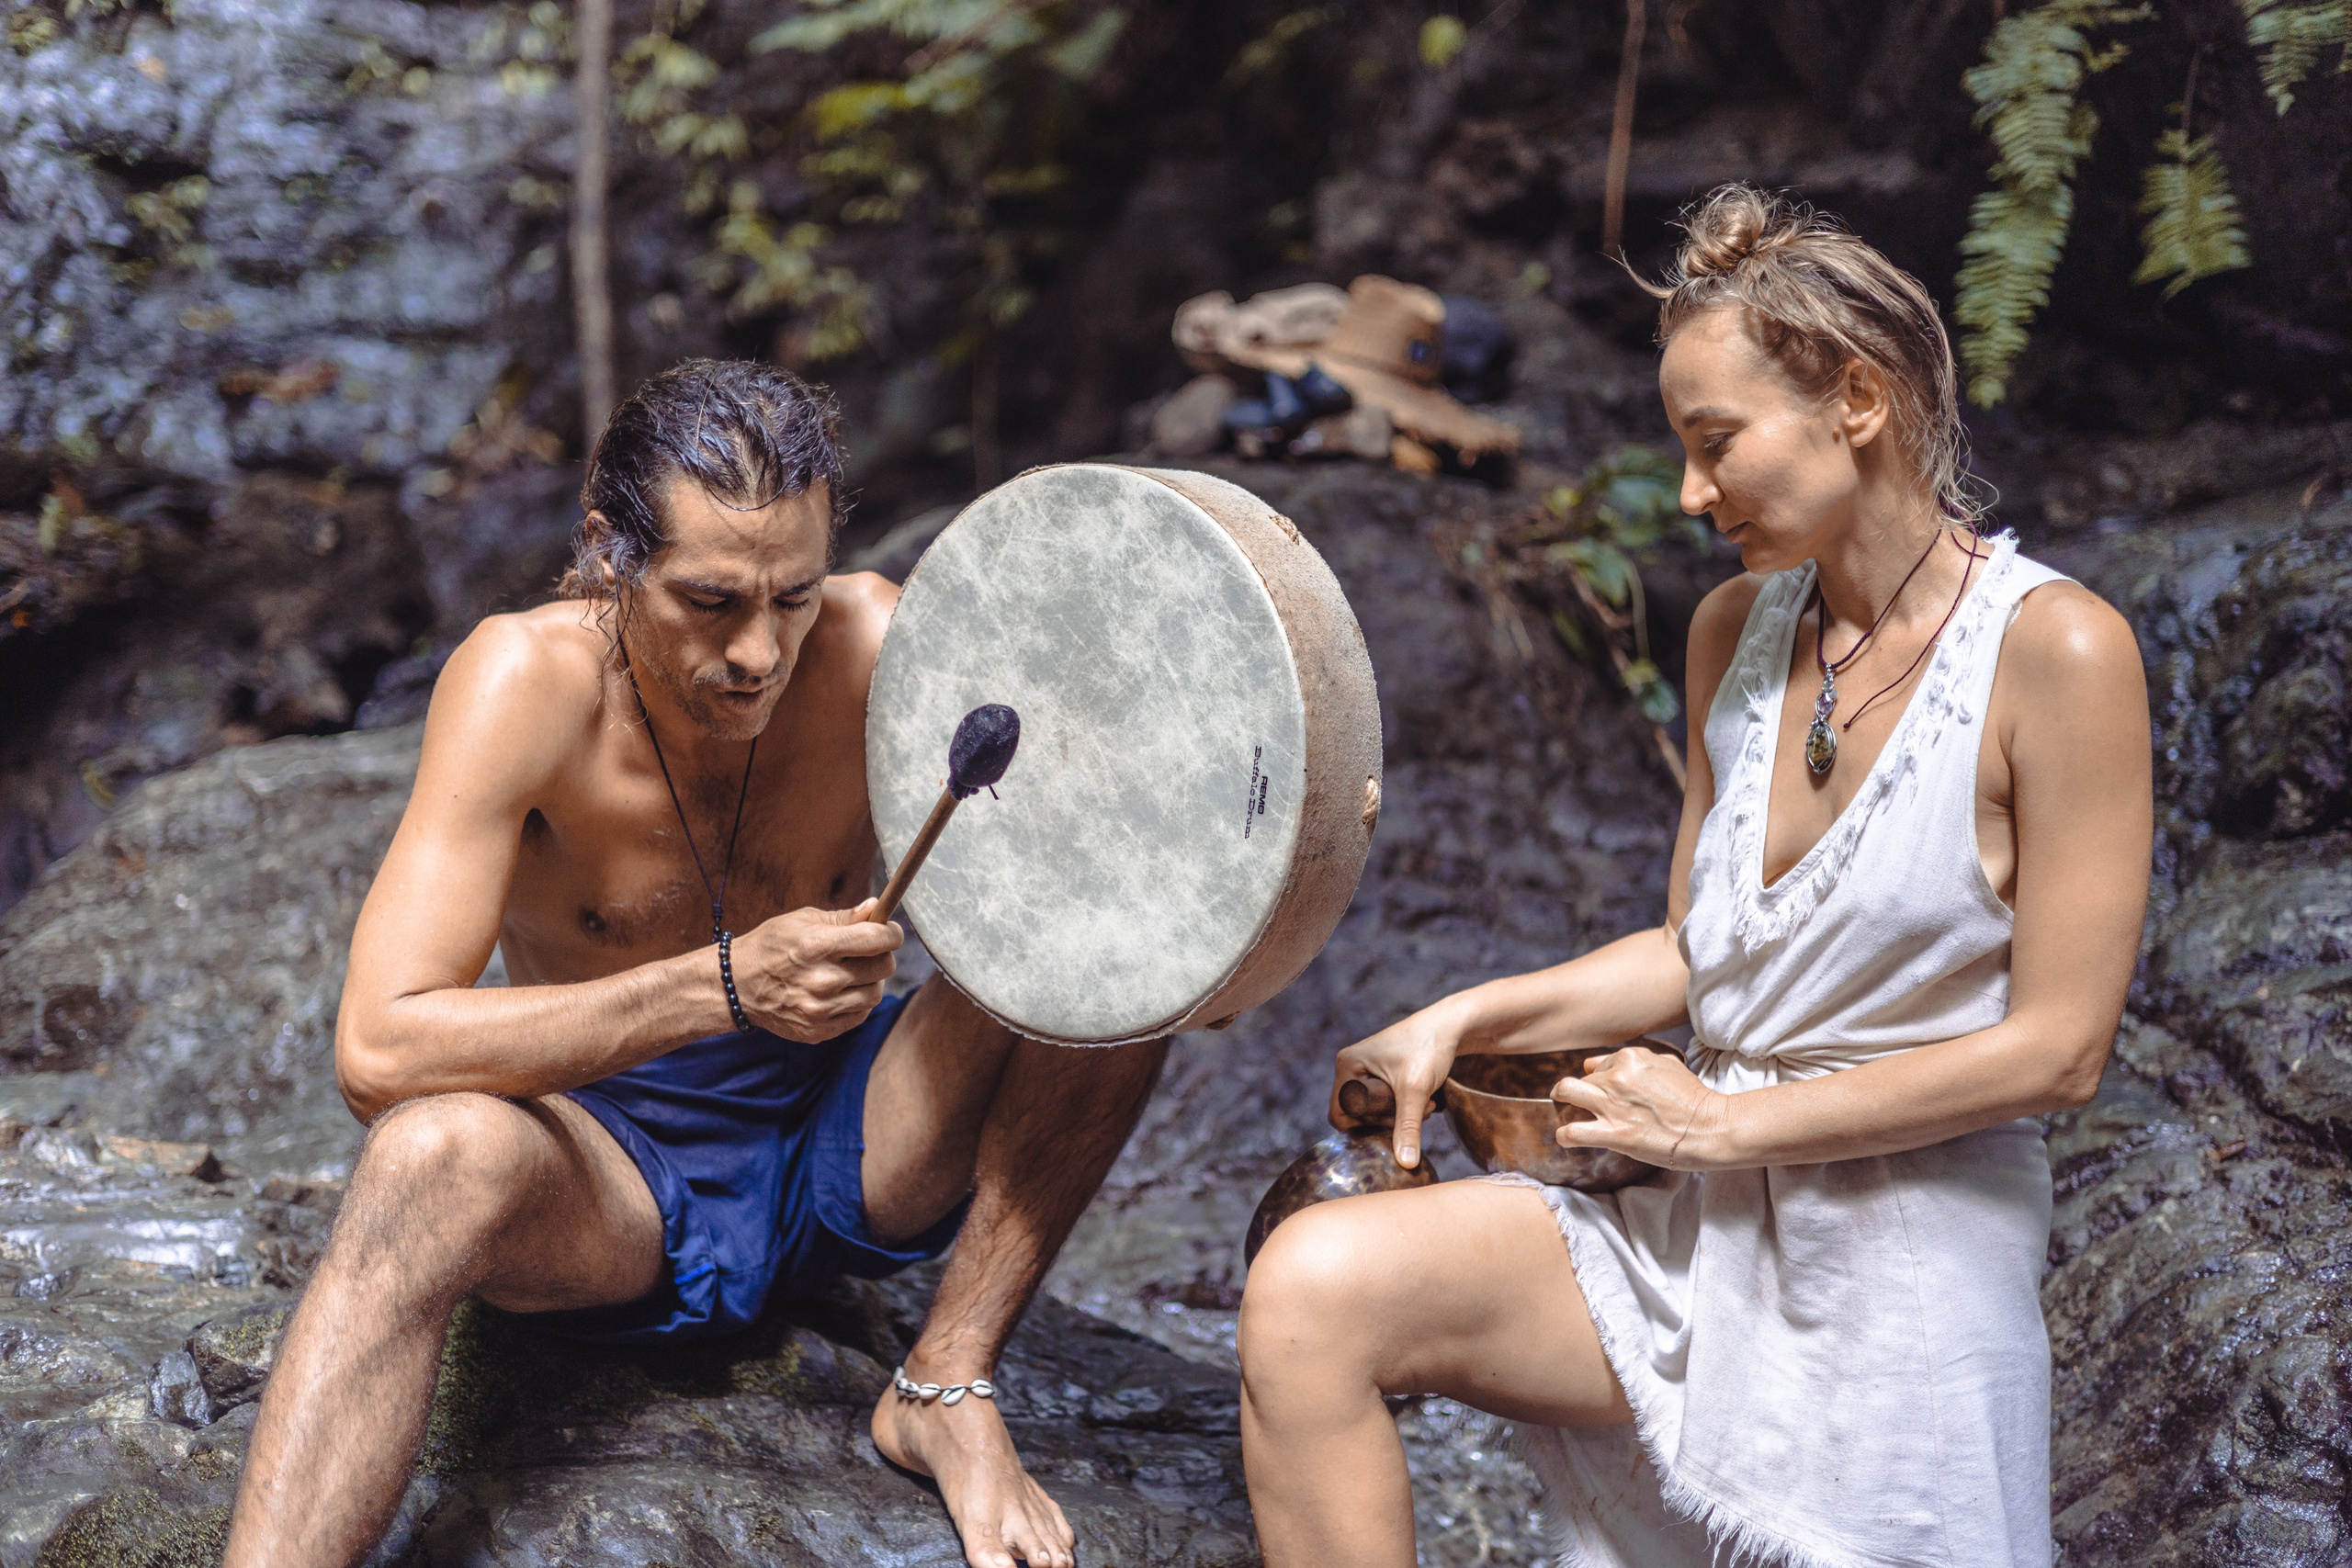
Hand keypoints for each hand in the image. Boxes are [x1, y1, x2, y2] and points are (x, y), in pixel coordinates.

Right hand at [729, 899, 901, 1042]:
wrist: (736, 986)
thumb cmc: (770, 947)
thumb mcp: (802, 921)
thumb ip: (843, 918)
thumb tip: (875, 907)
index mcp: (817, 946)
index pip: (877, 939)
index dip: (891, 932)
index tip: (890, 930)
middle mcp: (821, 981)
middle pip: (883, 967)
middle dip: (882, 955)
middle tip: (868, 950)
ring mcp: (820, 1010)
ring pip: (875, 994)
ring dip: (871, 980)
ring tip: (851, 971)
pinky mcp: (819, 1031)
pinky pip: (859, 1015)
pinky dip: (857, 1001)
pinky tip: (840, 991)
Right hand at [1330, 1004, 1461, 1169]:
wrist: (1452, 1026)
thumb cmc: (1429, 1049)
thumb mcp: (1416, 1090)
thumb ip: (1407, 1127)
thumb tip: (1405, 1164)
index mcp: (1347, 1066)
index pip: (1340, 1115)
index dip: (1367, 1124)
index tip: (1397, 1116)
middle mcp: (1351, 1068)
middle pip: (1357, 1117)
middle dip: (1390, 1119)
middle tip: (1419, 1110)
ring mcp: (1366, 1073)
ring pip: (1374, 1114)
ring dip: (1400, 1116)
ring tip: (1425, 1104)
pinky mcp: (1381, 1077)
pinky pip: (1384, 1105)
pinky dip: (1404, 1108)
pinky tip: (1424, 1100)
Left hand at [1551, 1045, 1736, 1170]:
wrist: (1710, 1128)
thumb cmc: (1693, 1099)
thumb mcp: (1667, 1065)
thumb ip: (1633, 1060)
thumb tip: (1595, 1062)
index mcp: (1631, 1058)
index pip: (1600, 1065)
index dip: (1601, 1079)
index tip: (1606, 1091)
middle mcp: (1617, 1078)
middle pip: (1583, 1079)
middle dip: (1583, 1091)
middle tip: (1588, 1104)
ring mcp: (1613, 1105)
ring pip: (1566, 1093)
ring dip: (1562, 1100)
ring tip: (1563, 1109)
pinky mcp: (1614, 1134)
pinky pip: (1573, 1132)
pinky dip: (1565, 1136)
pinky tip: (1567, 1138)